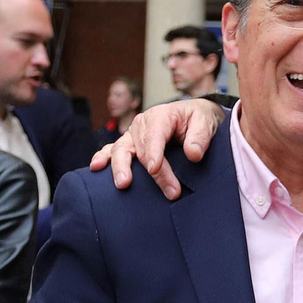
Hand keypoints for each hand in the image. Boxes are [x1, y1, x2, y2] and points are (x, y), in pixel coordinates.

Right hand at [88, 99, 226, 199]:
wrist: (193, 116)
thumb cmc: (198, 119)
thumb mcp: (206, 122)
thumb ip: (200, 137)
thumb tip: (193, 154)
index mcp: (161, 115)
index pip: (154, 136)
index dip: (154, 153)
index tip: (155, 169)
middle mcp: (142, 124)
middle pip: (139, 149)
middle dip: (146, 171)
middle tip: (151, 187)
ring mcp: (133, 134)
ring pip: (121, 150)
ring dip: (120, 167)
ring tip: (122, 184)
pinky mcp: (129, 144)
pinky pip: (111, 150)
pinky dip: (102, 158)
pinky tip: (96, 168)